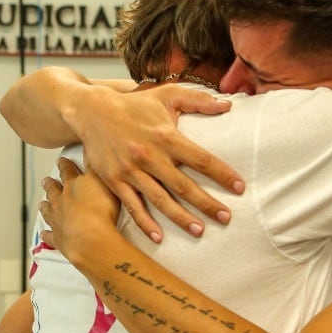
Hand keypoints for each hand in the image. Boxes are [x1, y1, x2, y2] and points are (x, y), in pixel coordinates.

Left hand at [38, 156, 123, 262]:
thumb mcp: (102, 180)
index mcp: (73, 186)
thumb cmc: (100, 208)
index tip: (60, 160)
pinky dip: (47, 235)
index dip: (64, 165)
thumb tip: (88, 146)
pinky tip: (44, 234)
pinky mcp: (58, 239)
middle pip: (54, 191)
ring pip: (49, 211)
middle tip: (45, 180)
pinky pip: (50, 236)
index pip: (68, 172)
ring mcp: (58, 220)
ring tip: (42, 203)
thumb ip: (94, 165)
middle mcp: (62, 201)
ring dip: (46, 207)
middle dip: (50, 185)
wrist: (90, 237)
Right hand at [71, 84, 241, 241]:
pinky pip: (133, 206)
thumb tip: (228, 104)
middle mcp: (149, 156)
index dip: (221, 174)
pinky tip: (159, 237)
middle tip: (226, 218)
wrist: (92, 112)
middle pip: (183, 185)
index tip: (239, 187)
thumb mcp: (166, 95)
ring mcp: (131, 171)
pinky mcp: (115, 181)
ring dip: (180, 217)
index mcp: (166, 136)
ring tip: (199, 230)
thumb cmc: (134, 105)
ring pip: (160, 200)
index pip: (200, 159)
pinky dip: (145, 223)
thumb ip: (198, 100)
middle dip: (206, 203)